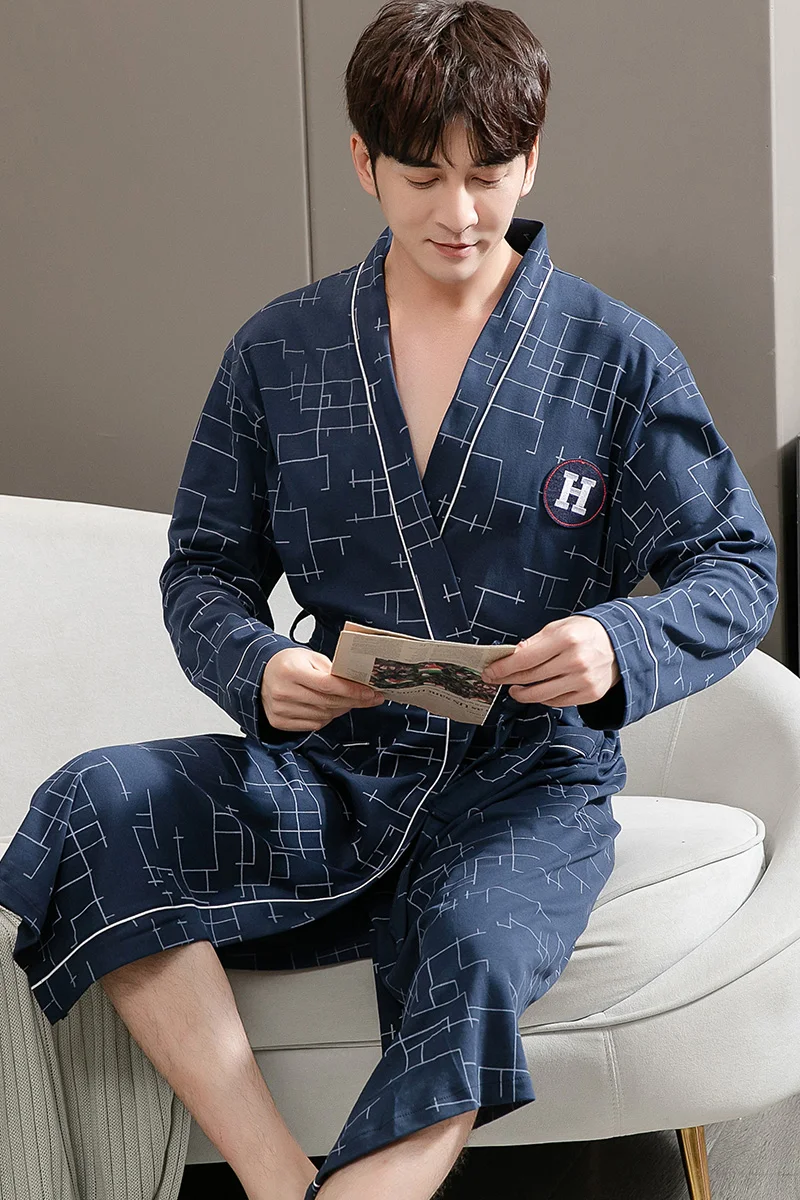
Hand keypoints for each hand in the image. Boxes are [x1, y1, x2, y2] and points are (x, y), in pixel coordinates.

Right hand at [261, 648, 383, 731]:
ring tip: (349, 701)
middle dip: (353, 701)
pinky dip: (327, 717)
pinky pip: (314, 725)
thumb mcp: (310, 657)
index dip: (352, 690)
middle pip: (328, 702)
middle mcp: (283, 692)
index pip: (327, 685)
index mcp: (290, 670)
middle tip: (369, 698)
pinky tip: (330, 708)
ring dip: (341, 709)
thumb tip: (357, 683)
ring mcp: (280, 709)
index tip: (370, 692)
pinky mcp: (279, 722)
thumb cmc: (288, 664)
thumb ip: (331, 669)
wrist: (262, 675)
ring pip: (323, 716)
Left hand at [480, 615, 620, 706]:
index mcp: (567, 639)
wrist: (621, 644)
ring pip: (541, 694)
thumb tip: (512, 655)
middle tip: (495, 680)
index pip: (525, 659)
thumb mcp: (560, 626)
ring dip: (522, 694)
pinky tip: (536, 692)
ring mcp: (584, 680)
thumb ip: (535, 641)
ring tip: (514, 689)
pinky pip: (557, 702)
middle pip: (530, 677)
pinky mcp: (590, 694)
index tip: (490, 671)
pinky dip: (543, 699)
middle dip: (507, 679)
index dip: (503, 667)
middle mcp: (576, 661)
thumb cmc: (587, 633)